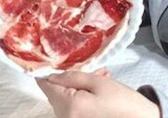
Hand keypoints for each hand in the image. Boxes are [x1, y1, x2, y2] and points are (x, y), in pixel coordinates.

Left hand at [37, 70, 160, 117]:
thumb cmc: (122, 101)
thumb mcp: (97, 82)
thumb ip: (71, 77)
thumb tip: (51, 75)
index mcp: (68, 106)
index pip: (45, 86)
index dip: (48, 71)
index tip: (55, 60)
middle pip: (55, 93)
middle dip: (69, 79)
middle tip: (90, 69)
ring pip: (64, 99)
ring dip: (77, 87)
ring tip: (100, 78)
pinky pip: (72, 108)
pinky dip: (81, 98)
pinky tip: (98, 90)